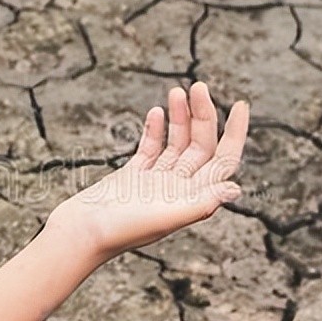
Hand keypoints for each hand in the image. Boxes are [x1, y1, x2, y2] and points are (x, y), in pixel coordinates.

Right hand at [48, 83, 249, 264]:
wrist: (80, 234)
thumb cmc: (121, 231)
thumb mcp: (165, 217)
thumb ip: (200, 204)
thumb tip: (235, 188)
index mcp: (191, 199)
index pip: (223, 161)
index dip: (235, 134)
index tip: (241, 105)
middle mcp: (178, 190)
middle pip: (201, 146)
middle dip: (203, 115)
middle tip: (199, 86)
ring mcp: (156, 182)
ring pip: (177, 143)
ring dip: (180, 117)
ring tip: (177, 91)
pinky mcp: (133, 176)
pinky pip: (151, 148)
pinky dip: (155, 130)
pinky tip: (157, 112)